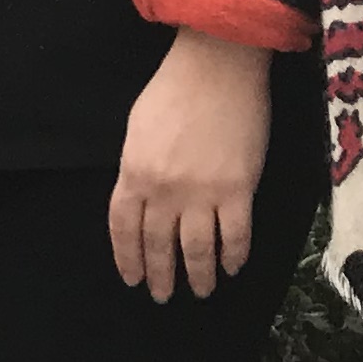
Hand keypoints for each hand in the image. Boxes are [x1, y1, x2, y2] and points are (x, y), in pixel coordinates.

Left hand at [111, 30, 273, 300]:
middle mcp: (163, 191)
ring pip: (197, 249)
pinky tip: (233, 267)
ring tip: (202, 292)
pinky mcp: (239, 189)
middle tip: (164, 296)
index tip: (133, 278)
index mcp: (134, 173)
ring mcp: (201, 193)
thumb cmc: (173, 89)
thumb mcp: (137, 130)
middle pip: (158, 245)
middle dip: (161, 275)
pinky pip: (236, 235)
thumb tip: (142, 198)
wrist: (217, 65)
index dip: (128, 258)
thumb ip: (137, 168)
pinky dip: (235, 256)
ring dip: (199, 276)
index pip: (124, 229)